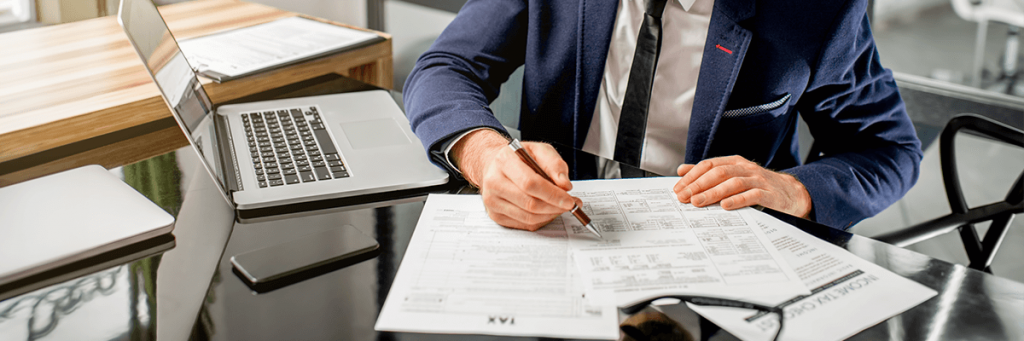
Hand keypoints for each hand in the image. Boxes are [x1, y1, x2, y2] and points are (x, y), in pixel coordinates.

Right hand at [451, 129, 575, 230]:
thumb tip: (564, 185)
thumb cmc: (519, 157)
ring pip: (528, 217)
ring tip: (560, 206)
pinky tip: (547, 210)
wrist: (495, 165)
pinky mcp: (495, 215)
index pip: (530, 183)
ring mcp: (492, 201)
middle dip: (555, 207)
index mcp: (504, 161)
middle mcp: (494, 182)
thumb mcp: (539, 150)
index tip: (569, 200)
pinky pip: (524, 224)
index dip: (553, 195)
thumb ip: (554, 164)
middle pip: (529, 204)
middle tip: (570, 204)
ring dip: (550, 215)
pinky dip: (541, 220)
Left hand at [673, 155, 812, 218]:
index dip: (692, 176)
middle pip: (718, 173)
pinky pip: (751, 195)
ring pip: (732, 183)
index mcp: (735, 162)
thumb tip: (682, 170)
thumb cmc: (759, 186)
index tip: (678, 189)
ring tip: (698, 202)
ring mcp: (758, 180)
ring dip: (713, 193)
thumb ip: (709, 172)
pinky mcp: (769, 194)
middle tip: (684, 197)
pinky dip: (737, 200)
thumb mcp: (733, 175)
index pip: (708, 165)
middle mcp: (745, 168)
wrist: (792, 194)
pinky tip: (725, 206)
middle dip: (698, 185)